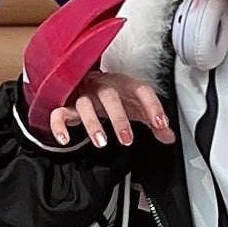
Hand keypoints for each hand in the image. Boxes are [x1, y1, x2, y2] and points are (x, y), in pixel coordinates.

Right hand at [46, 78, 172, 148]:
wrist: (86, 83)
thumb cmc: (114, 96)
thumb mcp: (135, 106)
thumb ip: (152, 121)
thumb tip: (168, 135)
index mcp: (123, 83)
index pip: (141, 89)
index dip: (152, 105)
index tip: (160, 124)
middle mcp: (102, 85)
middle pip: (109, 95)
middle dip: (119, 118)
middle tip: (127, 140)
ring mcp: (83, 94)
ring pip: (84, 104)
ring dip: (93, 123)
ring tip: (101, 142)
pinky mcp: (66, 104)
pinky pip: (59, 113)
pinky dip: (59, 126)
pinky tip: (65, 139)